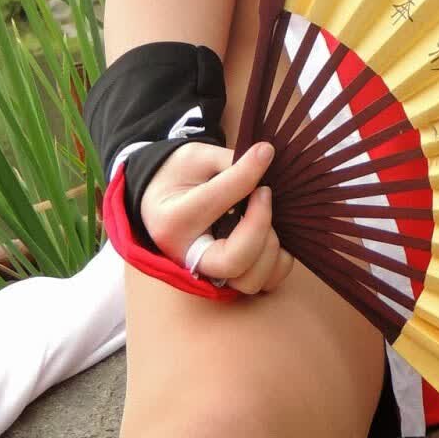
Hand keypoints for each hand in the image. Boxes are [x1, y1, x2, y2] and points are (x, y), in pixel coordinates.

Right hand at [140, 140, 292, 295]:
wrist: (160, 200)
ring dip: (270, 247)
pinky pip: (264, 283)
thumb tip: (266, 156)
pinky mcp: (227, 280)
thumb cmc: (179, 176)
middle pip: (234, 260)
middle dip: (260, 225)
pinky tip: (272, 234)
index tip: (265, 154)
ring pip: (251, 280)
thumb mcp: (196, 157)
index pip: (217, 202)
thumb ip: (230, 161)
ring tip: (267, 217)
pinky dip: (278, 261)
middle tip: (264, 192)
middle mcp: (188, 256)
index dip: (248, 175)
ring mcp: (208, 273)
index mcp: (175, 220)